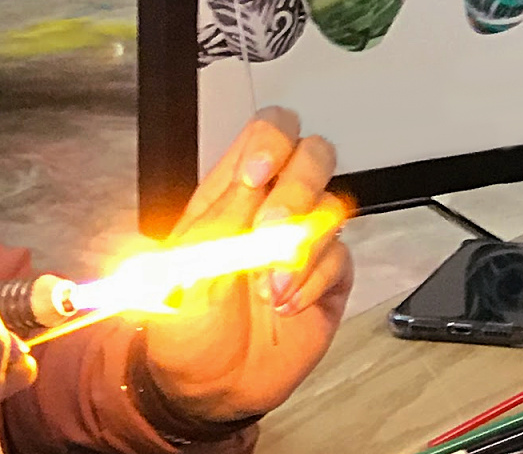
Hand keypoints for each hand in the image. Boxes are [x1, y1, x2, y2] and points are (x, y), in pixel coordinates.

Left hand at [143, 107, 352, 421]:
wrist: (203, 389)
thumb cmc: (181, 328)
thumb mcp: (185, 265)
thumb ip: (223, 215)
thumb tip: (257, 175)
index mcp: (230, 193)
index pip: (267, 133)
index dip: (271, 142)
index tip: (256, 178)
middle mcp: (271, 209)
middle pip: (313, 156)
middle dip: (296, 190)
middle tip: (269, 231)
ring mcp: (302, 244)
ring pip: (334, 206)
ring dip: (299, 248)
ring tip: (269, 287)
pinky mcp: (327, 281)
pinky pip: (341, 259)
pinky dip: (312, 282)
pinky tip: (285, 305)